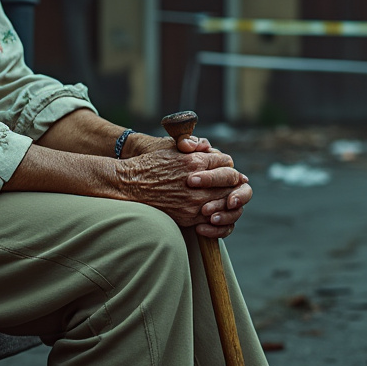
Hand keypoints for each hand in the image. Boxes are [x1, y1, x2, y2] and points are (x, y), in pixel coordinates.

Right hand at [115, 141, 246, 233]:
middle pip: (229, 183)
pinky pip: (212, 217)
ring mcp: (193, 201)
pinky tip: (214, 209)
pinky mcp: (188, 216)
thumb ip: (197, 149)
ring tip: (227, 197)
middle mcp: (197, 182)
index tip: (229, 170)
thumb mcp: (175, 149)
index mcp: (195, 161)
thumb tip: (215, 153)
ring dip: (228, 198)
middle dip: (233, 183)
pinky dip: (218, 213)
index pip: (226, 164)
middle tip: (235, 184)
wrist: (131, 184)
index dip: (229, 167)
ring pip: (224, 201)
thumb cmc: (152, 163)